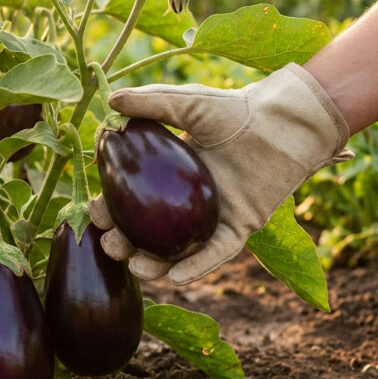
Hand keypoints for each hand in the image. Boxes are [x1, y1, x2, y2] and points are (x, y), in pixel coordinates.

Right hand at [90, 63, 353, 284]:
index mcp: (171, 175)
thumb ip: (149, 103)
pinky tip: (175, 276)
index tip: (94, 212)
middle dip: (124, 243)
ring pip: (178, 250)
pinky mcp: (241, 226)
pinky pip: (216, 253)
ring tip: (135, 266)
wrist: (283, 120)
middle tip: (110, 243)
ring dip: (154, 264)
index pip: (133, 199)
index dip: (111, 209)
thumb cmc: (235, 108)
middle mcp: (189, 201)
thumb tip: (109, 102)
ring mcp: (214, 216)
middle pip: (149, 231)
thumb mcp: (187, 103)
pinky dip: (197, 266)